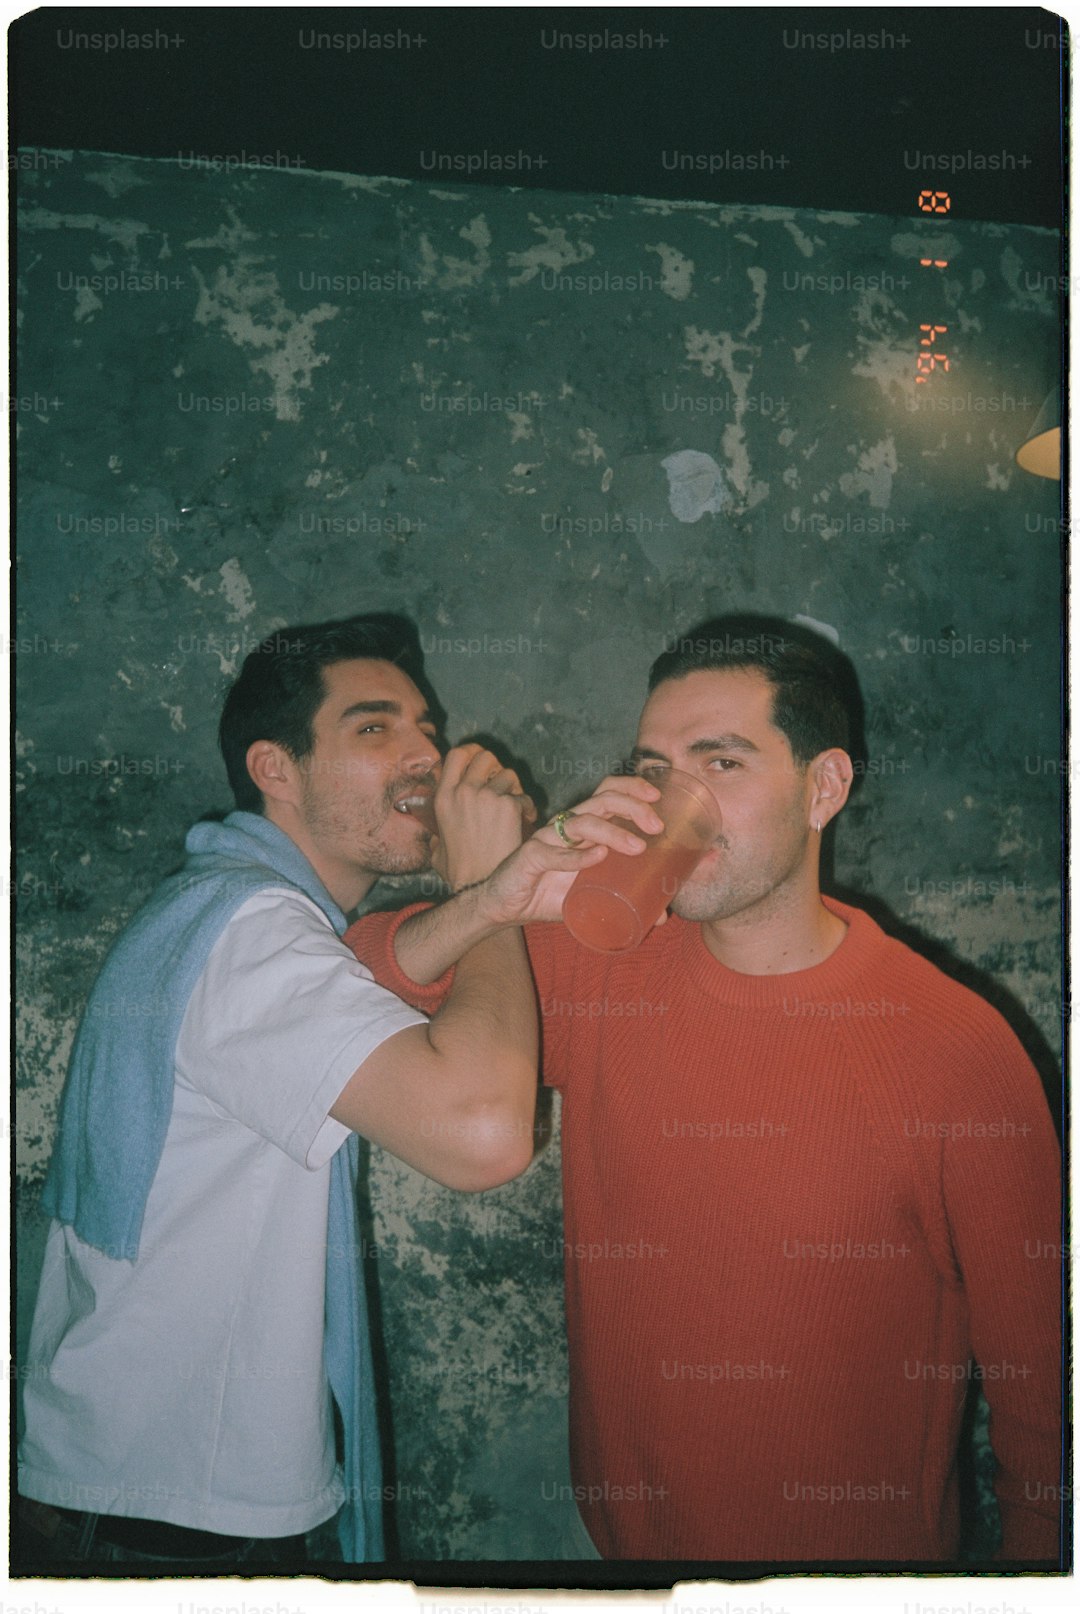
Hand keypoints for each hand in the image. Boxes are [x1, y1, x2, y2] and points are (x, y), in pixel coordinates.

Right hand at [430, 743, 537, 889]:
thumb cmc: (460, 872)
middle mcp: (463, 791)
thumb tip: (436, 833)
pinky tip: (524, 822)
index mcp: (443, 798)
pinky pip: (523, 797)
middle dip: (495, 768)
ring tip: (514, 809)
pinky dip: (527, 808)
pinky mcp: (509, 806)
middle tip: (501, 786)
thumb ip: (437, 834)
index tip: (480, 764)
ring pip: (508, 775)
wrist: (480, 886)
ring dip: (513, 789)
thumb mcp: (437, 848)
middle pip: (484, 757)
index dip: (471, 754)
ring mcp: (486, 797)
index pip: (456, 755)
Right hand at [476, 773, 664, 925]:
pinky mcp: (530, 856)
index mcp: (584, 826)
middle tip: (656, 826)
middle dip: (632, 807)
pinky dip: (578, 856)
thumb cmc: (550, 893)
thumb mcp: (593, 895)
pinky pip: (554, 853)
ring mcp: (548, 839)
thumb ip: (626, 899)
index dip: (632, 788)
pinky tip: (598, 858)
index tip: (658, 799)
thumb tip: (662, 916)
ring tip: (637, 848)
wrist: (505, 907)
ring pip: (583, 822)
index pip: (609, 792)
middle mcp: (567, 826)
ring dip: (613, 832)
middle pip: (602, 799)